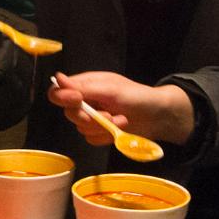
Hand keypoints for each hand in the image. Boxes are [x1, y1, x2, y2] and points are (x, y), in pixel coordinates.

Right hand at [45, 71, 196, 145]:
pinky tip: (120, 129)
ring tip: (121, 120)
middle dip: (89, 117)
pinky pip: (91, 140)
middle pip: (69, 113)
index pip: (58, 91)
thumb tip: (58, 78)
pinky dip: (106, 137)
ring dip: (102, 127)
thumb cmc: (138, 97)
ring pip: (81, 129)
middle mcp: (86, 101)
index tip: (78, 101)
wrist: (159, 117)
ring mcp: (93, 118)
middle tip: (108, 115)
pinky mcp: (100, 133)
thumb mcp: (111, 89)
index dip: (62, 98)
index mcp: (86, 85)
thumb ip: (84, 87)